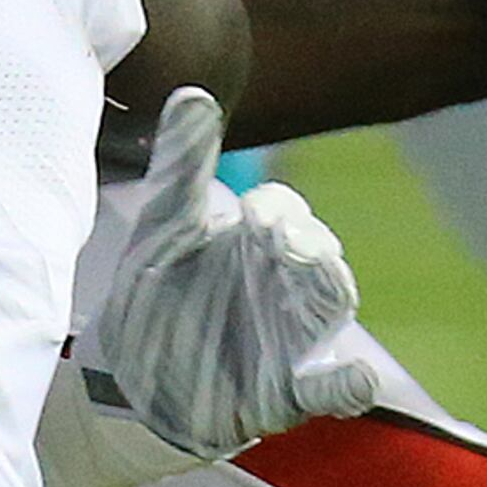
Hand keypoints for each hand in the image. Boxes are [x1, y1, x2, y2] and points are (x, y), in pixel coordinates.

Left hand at [89, 90, 380, 459]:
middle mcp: (283, 283)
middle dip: (307, 242)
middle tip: (281, 238)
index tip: (253, 213)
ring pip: (328, 307)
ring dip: (327, 288)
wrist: (125, 378)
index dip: (277, 209)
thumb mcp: (163, 228)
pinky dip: (349, 385)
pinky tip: (361, 378)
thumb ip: (183, 167)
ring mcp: (290, 338)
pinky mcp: (283, 394)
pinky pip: (327, 390)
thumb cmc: (158, 292)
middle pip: (318, 253)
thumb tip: (192, 92)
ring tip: (319, 271)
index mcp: (258, 239)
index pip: (285, 210)